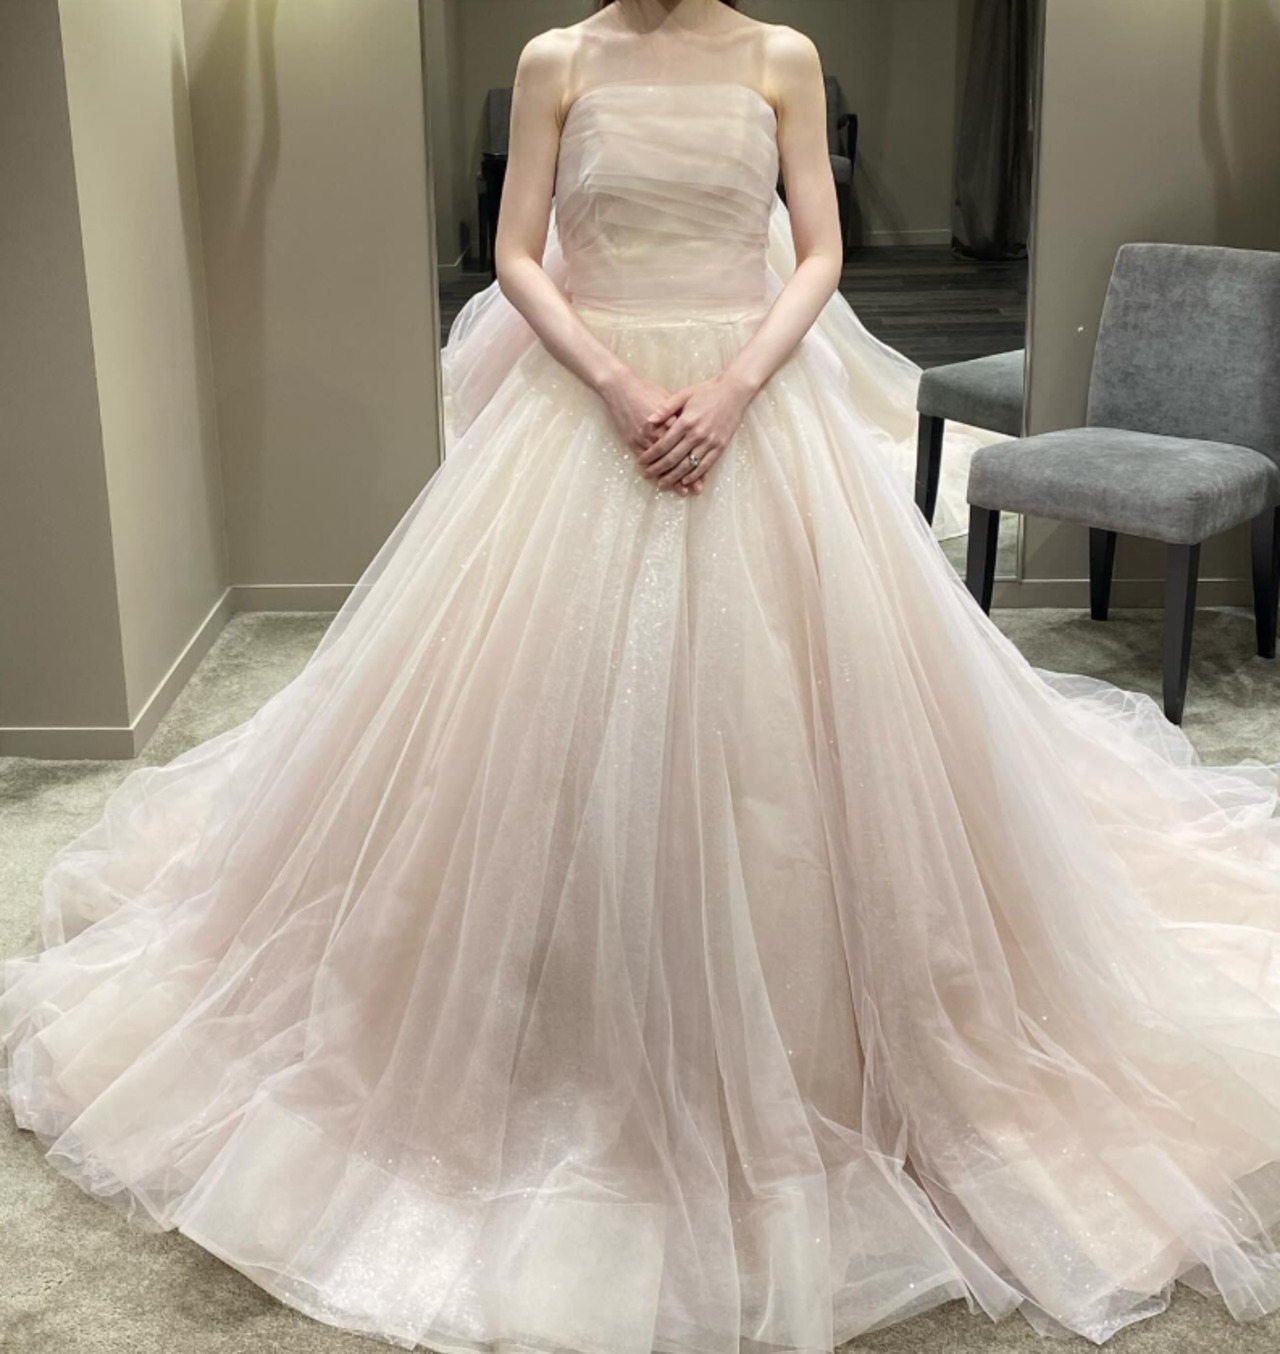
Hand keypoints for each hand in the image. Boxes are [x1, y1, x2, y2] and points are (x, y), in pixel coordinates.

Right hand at [599, 366, 701, 496]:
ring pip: (661, 462)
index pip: (687, 446)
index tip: (704, 474)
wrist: (620, 387)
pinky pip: (645, 460)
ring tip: (680, 490)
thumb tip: (693, 428)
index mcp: (671, 421)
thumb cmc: (646, 390)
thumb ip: (681, 415)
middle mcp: (658, 432)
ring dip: (671, 477)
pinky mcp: (632, 440)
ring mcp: (644, 438)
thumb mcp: (668, 398)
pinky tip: (659, 480)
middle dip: (687, 475)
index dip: (696, 460)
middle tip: (695, 489)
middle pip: (676, 458)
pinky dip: (653, 470)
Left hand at [635, 372, 756, 491]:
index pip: (663, 444)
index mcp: (686, 421)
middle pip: (673, 458)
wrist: (734, 391)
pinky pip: (705, 465)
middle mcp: (697, 434)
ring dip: (673, 477)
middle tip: (647, 475)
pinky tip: (684, 481)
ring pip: (688, 465)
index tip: (641, 462)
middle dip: (658, 469)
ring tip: (662, 483)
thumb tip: (649, 419)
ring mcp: (710, 442)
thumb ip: (666, 407)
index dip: (650, 455)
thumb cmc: (707, 391)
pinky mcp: (720, 447)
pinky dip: (694, 476)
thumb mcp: (684, 394)